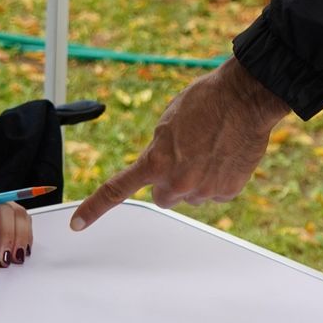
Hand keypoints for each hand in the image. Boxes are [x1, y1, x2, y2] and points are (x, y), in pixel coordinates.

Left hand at [71, 58, 289, 230]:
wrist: (244, 98)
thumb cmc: (206, 101)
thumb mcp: (167, 123)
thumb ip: (158, 152)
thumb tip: (162, 168)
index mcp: (156, 162)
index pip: (117, 190)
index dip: (94, 208)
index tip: (78, 223)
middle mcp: (178, 183)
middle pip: (163, 197)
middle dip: (169, 183)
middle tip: (184, 158)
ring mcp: (204, 190)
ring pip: (191, 195)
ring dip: (196, 179)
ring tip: (210, 149)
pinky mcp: (228, 191)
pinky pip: (215, 192)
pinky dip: (218, 179)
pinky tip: (225, 155)